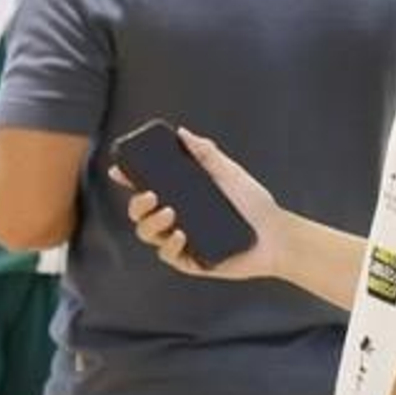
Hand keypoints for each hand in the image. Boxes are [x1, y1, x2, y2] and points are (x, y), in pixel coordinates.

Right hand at [110, 127, 282, 281]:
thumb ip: (206, 152)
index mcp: (180, 196)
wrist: (277, 235)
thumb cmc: (253, 203)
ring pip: (148, 235)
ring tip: (169, 213)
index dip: (128, 179)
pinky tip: (180, 234)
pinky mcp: (192, 261)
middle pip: (139, 213)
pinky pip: (170, 256)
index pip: (146, 187)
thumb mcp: (229, 172)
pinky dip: (170, 245)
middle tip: (151, 194)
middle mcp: (176, 218)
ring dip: (151, 223)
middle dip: (136, 204)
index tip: (119, 170)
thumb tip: (182, 133)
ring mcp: (181, 240)